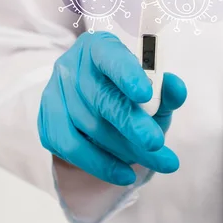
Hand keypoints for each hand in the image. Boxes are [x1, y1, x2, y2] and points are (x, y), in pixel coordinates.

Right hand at [38, 32, 186, 185]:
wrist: (102, 109)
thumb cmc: (132, 94)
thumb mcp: (154, 90)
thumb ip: (166, 90)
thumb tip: (175, 88)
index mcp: (100, 47)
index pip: (110, 56)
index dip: (127, 74)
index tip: (145, 93)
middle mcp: (72, 66)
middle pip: (101, 98)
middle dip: (132, 123)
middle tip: (156, 143)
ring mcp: (55, 93)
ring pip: (89, 126)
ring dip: (126, 149)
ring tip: (157, 162)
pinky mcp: (47, 121)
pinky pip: (70, 147)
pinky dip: (100, 164)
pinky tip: (125, 174)